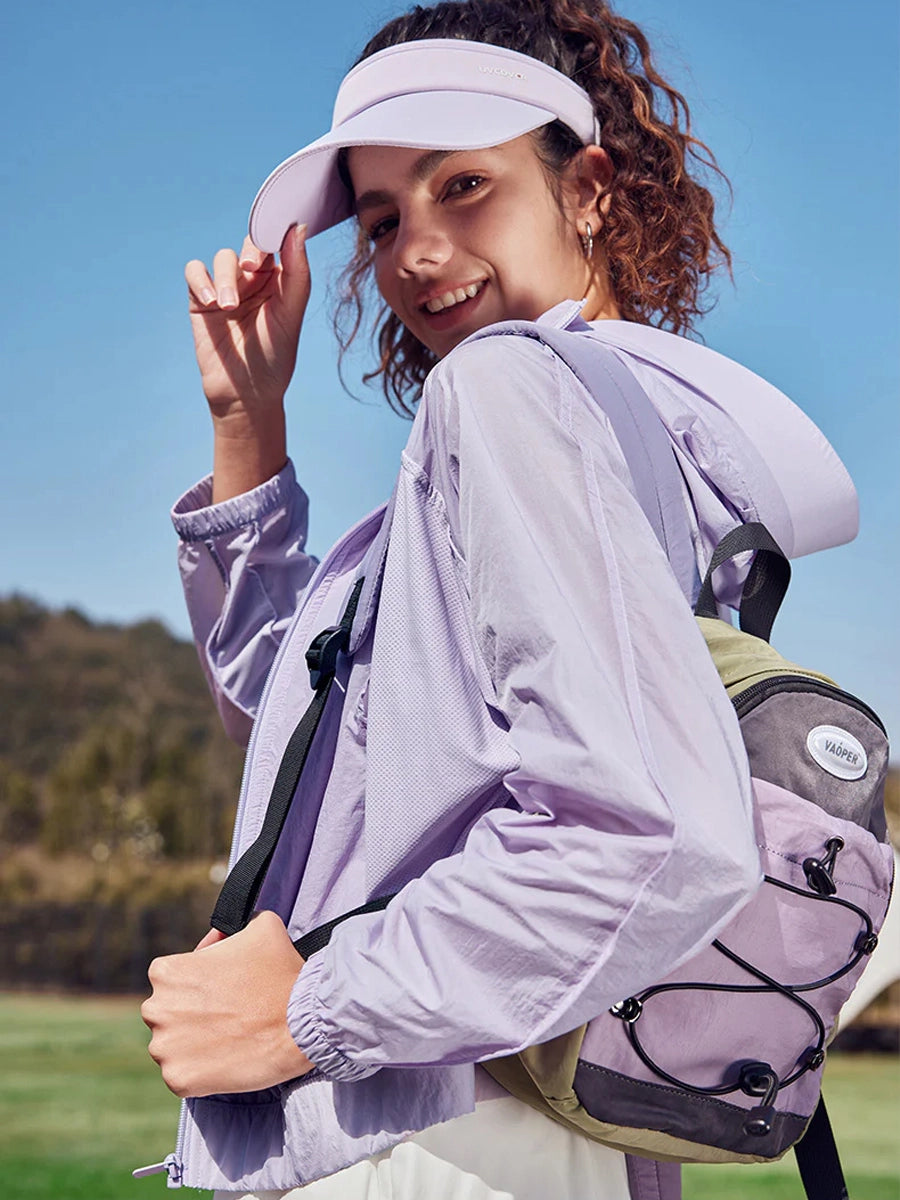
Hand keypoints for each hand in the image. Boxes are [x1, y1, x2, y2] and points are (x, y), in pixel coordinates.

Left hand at [142, 910, 313, 1097]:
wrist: (302, 1023)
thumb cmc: (281, 973)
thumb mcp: (261, 927)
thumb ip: (235, 926)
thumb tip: (223, 934)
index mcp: (167, 972)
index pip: (170, 977)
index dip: (196, 983)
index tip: (219, 989)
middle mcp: (156, 1009)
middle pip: (166, 1013)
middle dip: (190, 1014)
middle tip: (226, 1015)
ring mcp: (165, 1048)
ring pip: (171, 1046)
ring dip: (192, 1044)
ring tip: (227, 1040)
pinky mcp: (178, 1080)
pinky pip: (180, 1076)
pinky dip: (199, 1072)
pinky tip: (225, 1061)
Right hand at [185, 225, 310, 427]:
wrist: (246, 394)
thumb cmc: (275, 357)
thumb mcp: (291, 314)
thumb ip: (298, 273)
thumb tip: (298, 228)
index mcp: (280, 279)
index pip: (277, 243)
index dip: (274, 233)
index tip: (275, 233)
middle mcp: (254, 279)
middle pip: (248, 244)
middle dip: (249, 252)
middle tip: (250, 267)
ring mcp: (226, 287)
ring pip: (222, 258)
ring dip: (225, 277)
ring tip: (228, 306)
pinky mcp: (200, 300)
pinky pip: (195, 272)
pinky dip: (200, 280)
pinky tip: (210, 301)